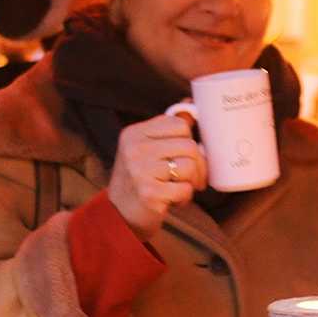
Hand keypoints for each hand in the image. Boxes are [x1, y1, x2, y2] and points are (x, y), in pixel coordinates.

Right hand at [107, 111, 207, 240]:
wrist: (119, 214)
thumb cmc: (140, 178)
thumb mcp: (147, 148)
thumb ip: (167, 128)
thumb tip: (190, 102)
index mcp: (134, 133)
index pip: (179, 124)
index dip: (190, 140)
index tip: (186, 155)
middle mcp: (134, 149)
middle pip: (189, 146)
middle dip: (198, 165)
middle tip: (193, 178)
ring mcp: (140, 171)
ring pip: (189, 167)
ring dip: (192, 182)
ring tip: (179, 188)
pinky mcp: (149, 193)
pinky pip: (185, 189)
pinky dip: (185, 198)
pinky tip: (173, 201)